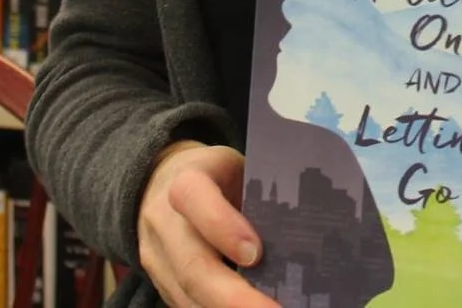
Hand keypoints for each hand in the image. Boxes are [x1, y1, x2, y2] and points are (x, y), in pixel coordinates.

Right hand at [137, 141, 275, 307]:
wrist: (160, 185)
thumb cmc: (216, 176)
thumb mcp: (237, 167)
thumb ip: (260, 194)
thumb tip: (303, 229)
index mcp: (187, 180)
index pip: (193, 197)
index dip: (222, 227)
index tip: (255, 254)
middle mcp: (164, 222)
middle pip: (192, 267)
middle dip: (233, 298)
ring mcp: (158, 259)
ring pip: (188, 296)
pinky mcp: (162, 284)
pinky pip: (189, 305)